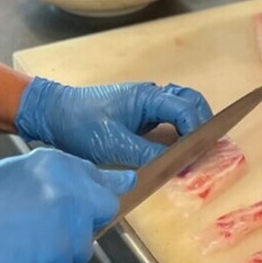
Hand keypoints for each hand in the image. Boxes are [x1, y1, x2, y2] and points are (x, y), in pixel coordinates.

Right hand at [0, 149, 133, 262]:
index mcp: (62, 166)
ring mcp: (69, 229)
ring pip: (84, 243)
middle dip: (88, 217)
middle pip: (105, 209)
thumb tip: (92, 181)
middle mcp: (72, 194)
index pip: (102, 177)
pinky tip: (26, 255)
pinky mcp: (61, 261)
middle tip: (58, 223)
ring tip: (32, 240)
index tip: (119, 188)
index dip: (102, 188)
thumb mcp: (24, 170)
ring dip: (66, 245)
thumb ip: (63, 174)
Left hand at [14, 78, 213, 166]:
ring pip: (182, 106)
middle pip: (191, 101)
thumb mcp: (113, 145)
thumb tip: (177, 166)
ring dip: (193, 124)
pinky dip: (179, 129)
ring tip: (198, 149)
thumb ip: (147, 154)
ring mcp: (145, 103)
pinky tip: (178, 149)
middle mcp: (150, 96)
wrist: (52, 114)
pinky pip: (168, 117)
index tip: (200, 154)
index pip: (186, 109)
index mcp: (147, 97)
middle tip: (209, 149)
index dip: (198, 131)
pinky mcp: (138, 114)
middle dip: (204, 123)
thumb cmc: (78, 124)